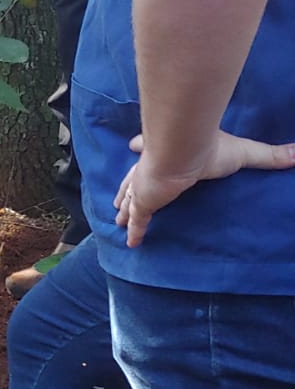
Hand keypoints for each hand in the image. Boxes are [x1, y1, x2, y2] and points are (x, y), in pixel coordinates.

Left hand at [116, 130, 294, 245]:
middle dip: (127, 187)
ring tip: (118, 217)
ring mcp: (144, 186)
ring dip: (124, 208)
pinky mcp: (143, 201)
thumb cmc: (211, 149)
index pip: (149, 149)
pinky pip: (138, 220)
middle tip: (120, 198)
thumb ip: (270, 156)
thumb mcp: (245, 153)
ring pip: (130, 199)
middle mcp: (151, 168)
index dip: (142, 147)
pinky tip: (131, 242)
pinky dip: (135, 231)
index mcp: (168, 154)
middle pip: (133, 179)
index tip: (134, 146)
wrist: (184, 149)